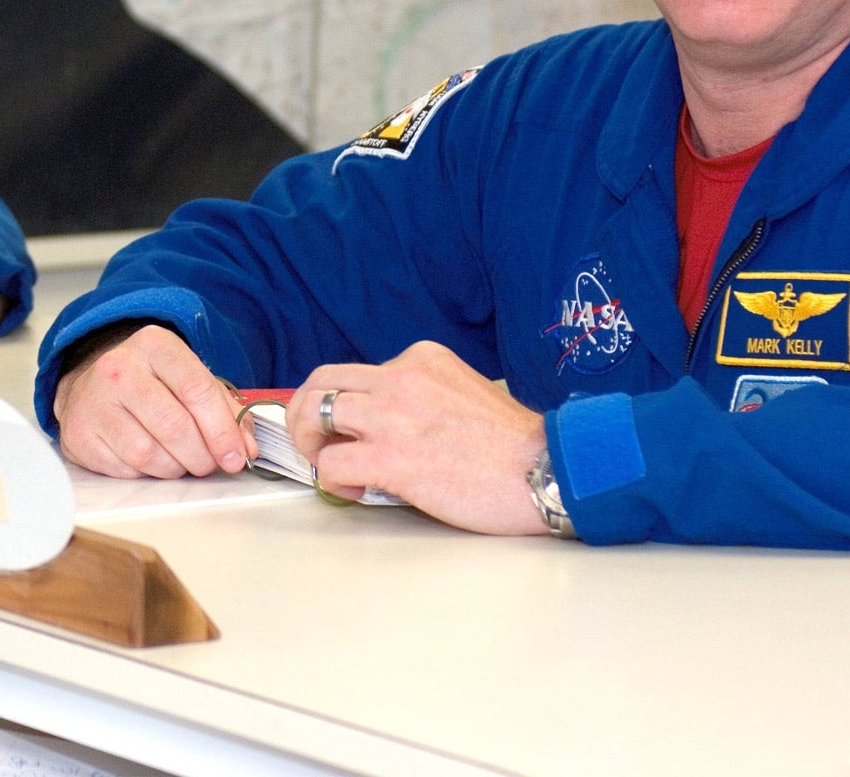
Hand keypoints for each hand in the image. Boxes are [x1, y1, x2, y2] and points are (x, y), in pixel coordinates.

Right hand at [53, 324, 256, 478]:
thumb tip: (246, 449)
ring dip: (175, 468)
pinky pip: (125, 469)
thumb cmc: (151, 384)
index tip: (236, 456)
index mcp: (154, 345)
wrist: (91, 384)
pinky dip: (147, 473)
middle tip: (209, 464)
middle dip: (202, 456)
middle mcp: (119, 368)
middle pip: (175, 426)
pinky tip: (151, 459)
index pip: (197, 389)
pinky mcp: (78, 433)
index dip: (222, 430)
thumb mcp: (189, 378)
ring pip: (149, 454)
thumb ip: (225, 409)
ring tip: (181, 461)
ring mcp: (94, 401)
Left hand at [286, 341, 546, 534]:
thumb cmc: (511, 446)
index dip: (338, 401)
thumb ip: (421, 395)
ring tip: (330, 467)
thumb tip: (383, 421)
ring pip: (315, 415)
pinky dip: (332, 480)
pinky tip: (355, 490)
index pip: (355, 371)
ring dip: (311, 444)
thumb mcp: (462, 391)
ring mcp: (393, 415)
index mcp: (420, 359)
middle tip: (312, 442)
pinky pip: (332, 463)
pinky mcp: (391, 457)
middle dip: (303, 412)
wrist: (545, 472)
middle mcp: (401, 377)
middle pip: (321, 382)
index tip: (340, 426)